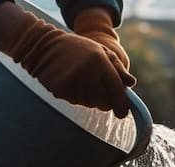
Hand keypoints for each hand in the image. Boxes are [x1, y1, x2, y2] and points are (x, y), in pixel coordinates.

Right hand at [0, 4, 133, 117]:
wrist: (43, 46)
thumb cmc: (76, 49)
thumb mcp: (100, 51)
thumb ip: (117, 68)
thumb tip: (131, 84)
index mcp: (100, 62)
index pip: (116, 90)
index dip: (122, 106)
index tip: (123, 114)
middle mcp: (88, 73)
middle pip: (104, 103)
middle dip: (104, 102)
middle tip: (98, 91)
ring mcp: (73, 82)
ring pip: (90, 104)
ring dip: (89, 98)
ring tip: (81, 80)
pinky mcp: (61, 90)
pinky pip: (75, 102)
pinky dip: (75, 96)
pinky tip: (70, 82)